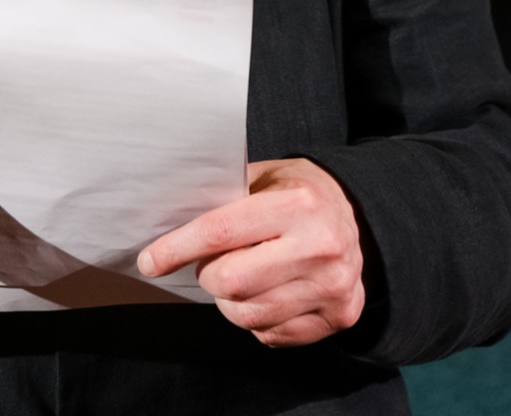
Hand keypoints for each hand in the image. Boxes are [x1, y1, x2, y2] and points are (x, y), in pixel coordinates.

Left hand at [137, 158, 365, 347]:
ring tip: (242, 276)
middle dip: (209, 275)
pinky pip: (270, 333)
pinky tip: (267, 292)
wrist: (360, 217)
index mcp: (298, 204)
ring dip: (230, 300)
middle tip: (215, 262)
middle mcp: (321, 246)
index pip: (220, 232)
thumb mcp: (264, 176)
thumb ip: (222, 196)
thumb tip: (165, 224)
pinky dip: (256, 318)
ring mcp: (332, 286)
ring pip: (247, 314)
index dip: (176, 249)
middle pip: (230, 282)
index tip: (150, 262)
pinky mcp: (339, 316)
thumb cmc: (298, 193)